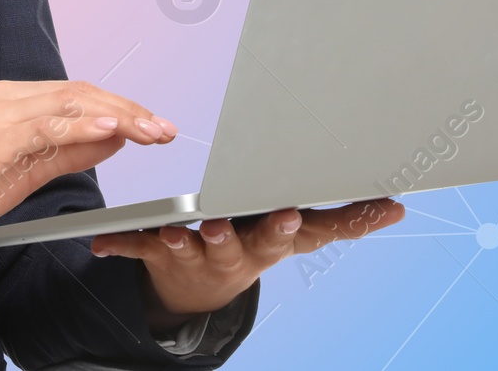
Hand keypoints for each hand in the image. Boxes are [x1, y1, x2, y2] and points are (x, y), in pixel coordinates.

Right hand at [0, 80, 178, 266]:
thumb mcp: (26, 171)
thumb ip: (69, 151)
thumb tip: (115, 138)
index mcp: (8, 100)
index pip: (76, 94)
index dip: (120, 106)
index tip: (153, 124)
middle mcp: (2, 96)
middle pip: (78, 92)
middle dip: (128, 108)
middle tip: (164, 128)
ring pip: (69, 102)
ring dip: (117, 115)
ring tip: (151, 130)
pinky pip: (46, 124)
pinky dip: (82, 124)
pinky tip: (110, 129)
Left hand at [90, 198, 405, 318]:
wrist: (201, 292)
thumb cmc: (254, 242)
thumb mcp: (299, 234)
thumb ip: (346, 219)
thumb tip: (397, 206)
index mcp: (272, 241)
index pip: (297, 233)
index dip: (302, 224)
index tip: (307, 211)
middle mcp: (239, 253)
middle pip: (245, 243)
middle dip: (249, 232)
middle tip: (247, 220)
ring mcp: (201, 256)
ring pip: (194, 247)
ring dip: (189, 240)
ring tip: (185, 231)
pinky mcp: (163, 255)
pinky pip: (141, 248)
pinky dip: (121, 244)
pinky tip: (101, 242)